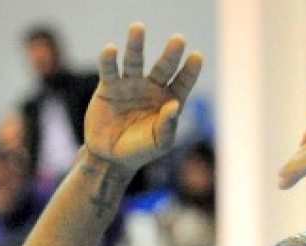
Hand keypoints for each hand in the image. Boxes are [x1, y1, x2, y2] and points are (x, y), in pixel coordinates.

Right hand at [84, 23, 202, 170]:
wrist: (111, 157)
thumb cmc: (141, 150)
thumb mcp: (159, 142)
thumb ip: (168, 126)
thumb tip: (174, 105)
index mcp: (170, 100)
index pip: (183, 82)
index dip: (190, 70)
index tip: (197, 56)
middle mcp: (152, 88)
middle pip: (163, 67)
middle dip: (170, 54)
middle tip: (178, 39)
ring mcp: (130, 85)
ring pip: (134, 61)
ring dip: (135, 45)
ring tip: (138, 27)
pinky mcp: (108, 86)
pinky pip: (109, 70)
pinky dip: (109, 59)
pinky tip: (111, 50)